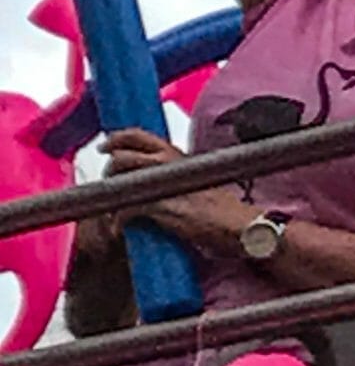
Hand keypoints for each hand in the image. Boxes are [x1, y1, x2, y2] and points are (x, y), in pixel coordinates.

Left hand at [100, 128, 250, 254]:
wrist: (238, 224)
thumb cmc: (221, 207)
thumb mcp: (197, 177)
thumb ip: (174, 173)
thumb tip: (151, 179)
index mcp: (176, 153)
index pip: (138, 135)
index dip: (116, 138)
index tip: (106, 146)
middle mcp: (168, 162)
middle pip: (121, 155)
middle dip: (109, 171)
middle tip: (110, 186)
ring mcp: (163, 183)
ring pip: (118, 179)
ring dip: (110, 197)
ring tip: (114, 213)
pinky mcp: (159, 206)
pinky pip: (123, 209)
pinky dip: (117, 221)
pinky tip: (121, 230)